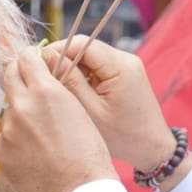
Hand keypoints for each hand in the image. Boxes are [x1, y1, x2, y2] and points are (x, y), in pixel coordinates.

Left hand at [0, 47, 114, 191]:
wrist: (81, 188)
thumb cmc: (87, 151)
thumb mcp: (77, 108)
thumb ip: (53, 88)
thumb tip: (37, 75)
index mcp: (45, 90)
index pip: (26, 57)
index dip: (30, 58)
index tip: (32, 62)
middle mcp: (22, 105)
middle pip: (9, 75)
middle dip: (18, 75)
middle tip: (28, 85)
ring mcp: (8, 129)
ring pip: (7, 110)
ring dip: (20, 114)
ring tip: (41, 135)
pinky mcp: (0, 150)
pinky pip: (3, 136)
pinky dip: (15, 140)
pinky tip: (33, 152)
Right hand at [42, 36, 175, 171]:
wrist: (152, 148)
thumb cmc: (123, 137)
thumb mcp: (91, 111)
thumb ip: (69, 82)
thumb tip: (47, 59)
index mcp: (120, 66)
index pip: (80, 44)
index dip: (56, 51)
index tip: (38, 66)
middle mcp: (126, 59)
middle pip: (85, 48)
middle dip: (64, 62)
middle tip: (48, 82)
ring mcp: (127, 65)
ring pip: (90, 57)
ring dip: (74, 70)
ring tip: (64, 92)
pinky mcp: (126, 73)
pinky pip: (99, 67)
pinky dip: (85, 77)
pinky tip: (79, 95)